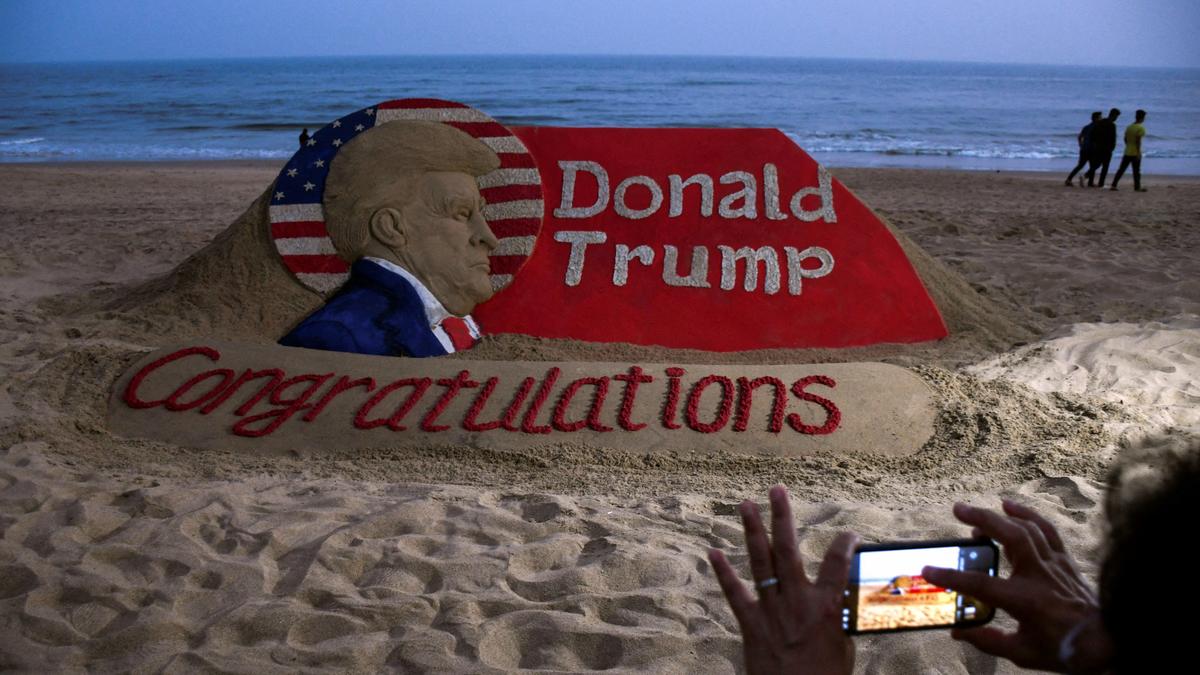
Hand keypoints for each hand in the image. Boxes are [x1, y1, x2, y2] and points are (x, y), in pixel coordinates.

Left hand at [708, 485, 858, 674]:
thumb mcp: (845, 644)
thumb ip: (840, 614)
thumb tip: (844, 595)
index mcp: (828, 607)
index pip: (839, 563)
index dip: (845, 543)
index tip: (849, 533)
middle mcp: (798, 602)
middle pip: (789, 549)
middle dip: (782, 516)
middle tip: (777, 489)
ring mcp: (772, 611)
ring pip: (761, 562)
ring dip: (752, 531)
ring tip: (745, 504)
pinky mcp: (751, 625)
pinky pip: (735, 594)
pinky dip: (723, 573)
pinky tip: (713, 551)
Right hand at [922, 500, 1110, 673]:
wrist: (1105, 642)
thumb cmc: (1065, 649)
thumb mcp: (1023, 654)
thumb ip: (989, 641)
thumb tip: (959, 632)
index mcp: (1025, 600)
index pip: (981, 585)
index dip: (952, 578)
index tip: (928, 570)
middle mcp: (1040, 576)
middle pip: (1010, 537)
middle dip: (982, 519)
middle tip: (957, 510)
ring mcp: (1055, 565)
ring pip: (1027, 528)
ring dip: (1000, 514)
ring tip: (976, 511)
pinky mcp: (1065, 561)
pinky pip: (1047, 531)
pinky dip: (1029, 515)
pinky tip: (1011, 506)